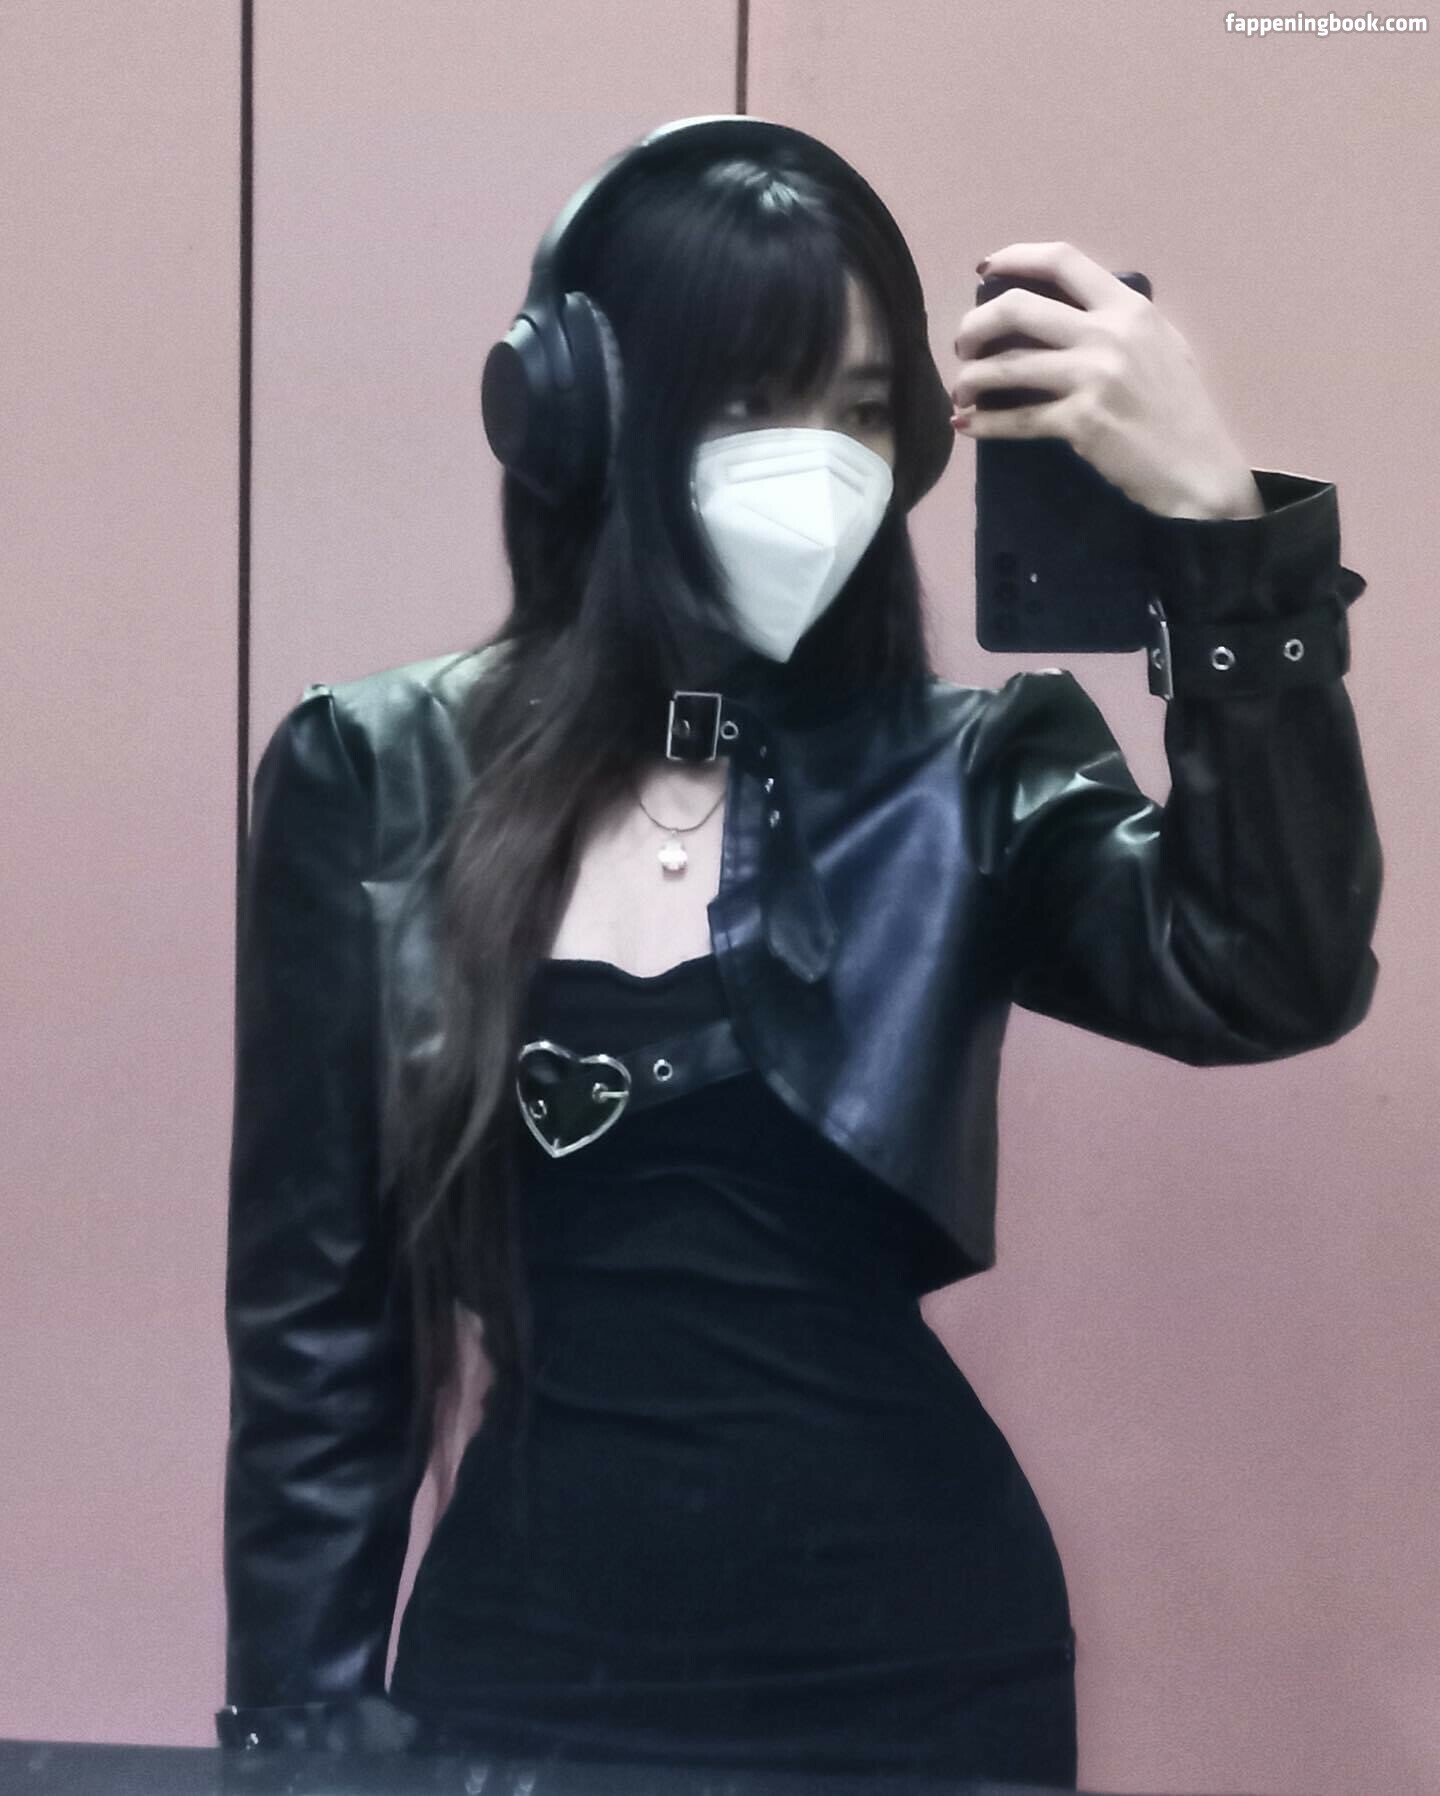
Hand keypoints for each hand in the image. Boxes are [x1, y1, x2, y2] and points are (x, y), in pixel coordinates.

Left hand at [950, 241, 1264, 519]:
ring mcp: (1093, 377)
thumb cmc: (1180, 409)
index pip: (1062, 260)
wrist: (1198, 468)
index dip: (1013, 257)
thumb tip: (1065, 309)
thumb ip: (1118, 321)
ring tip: (961, 392)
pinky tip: (965, 425)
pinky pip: (1016, 419)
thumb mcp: (1161, 344)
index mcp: (1128, 307)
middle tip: (964, 347)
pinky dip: (983, 423)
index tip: (984, 270)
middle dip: (975, 326)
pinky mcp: (1080, 422)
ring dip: (970, 379)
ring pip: (1006, 366)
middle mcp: (1108, 333)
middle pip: (1017, 308)